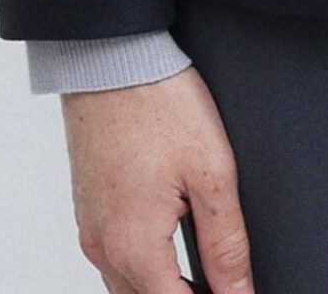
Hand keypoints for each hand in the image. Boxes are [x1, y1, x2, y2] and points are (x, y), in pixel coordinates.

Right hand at [62, 64, 254, 292]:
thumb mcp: (211, 172)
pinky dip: (142, 268)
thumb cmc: (159, 102)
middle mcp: (103, 246)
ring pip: (125, 288)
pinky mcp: (87, 209)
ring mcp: (90, 228)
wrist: (111, 56)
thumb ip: (226, 244)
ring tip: (204, 275)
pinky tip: (170, 250)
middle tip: (224, 284)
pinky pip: (112, 260)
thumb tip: (240, 293)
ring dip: (162, 288)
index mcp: (134, 246)